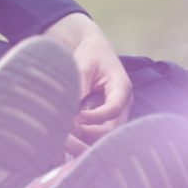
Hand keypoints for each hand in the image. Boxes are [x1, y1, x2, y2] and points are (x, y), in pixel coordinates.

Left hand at [42, 13, 132, 143]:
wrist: (93, 50)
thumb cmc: (88, 55)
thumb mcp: (82, 65)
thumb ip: (78, 86)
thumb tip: (68, 111)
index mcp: (121, 87)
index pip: (114, 109)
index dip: (95, 117)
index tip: (76, 117)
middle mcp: (123, 104)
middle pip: (112, 129)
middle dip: (89, 132)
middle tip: (66, 130)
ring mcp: (116, 115)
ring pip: (105, 137)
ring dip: (85, 138)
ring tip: (64, 131)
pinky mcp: (106, 121)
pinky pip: (97, 136)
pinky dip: (82, 137)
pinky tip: (67, 133)